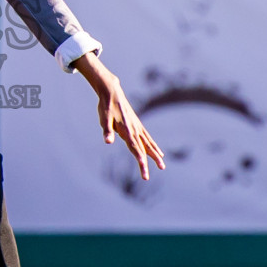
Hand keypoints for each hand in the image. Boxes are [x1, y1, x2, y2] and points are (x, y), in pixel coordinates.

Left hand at [74, 52, 165, 180]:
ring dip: (155, 155)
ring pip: (148, 144)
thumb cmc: (106, 107)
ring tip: (162, 166)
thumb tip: (107, 141)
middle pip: (142, 148)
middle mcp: (134, 129)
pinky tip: (159, 153)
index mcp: (126, 130)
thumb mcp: (104, 119)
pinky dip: (154, 146)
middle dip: (147, 162)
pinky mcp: (138, 125)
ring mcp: (138, 127)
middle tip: (152, 174)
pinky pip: (148, 138)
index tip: (143, 164)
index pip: (133, 146)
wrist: (112, 93)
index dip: (138, 156)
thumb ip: (107, 131)